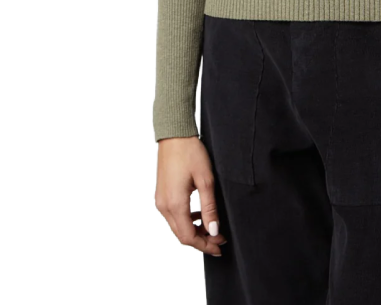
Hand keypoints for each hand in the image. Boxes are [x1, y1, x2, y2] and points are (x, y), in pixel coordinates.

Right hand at [155, 136, 228, 255]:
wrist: (174, 135)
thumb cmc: (190, 153)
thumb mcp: (206, 180)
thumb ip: (209, 207)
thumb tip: (213, 230)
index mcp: (174, 205)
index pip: (188, 237)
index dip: (205, 245)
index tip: (220, 244)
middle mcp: (164, 206)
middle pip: (182, 235)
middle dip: (201, 240)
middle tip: (220, 239)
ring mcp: (160, 201)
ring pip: (177, 227)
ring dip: (194, 231)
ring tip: (213, 227)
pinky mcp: (161, 195)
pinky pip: (173, 216)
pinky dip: (187, 220)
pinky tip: (199, 214)